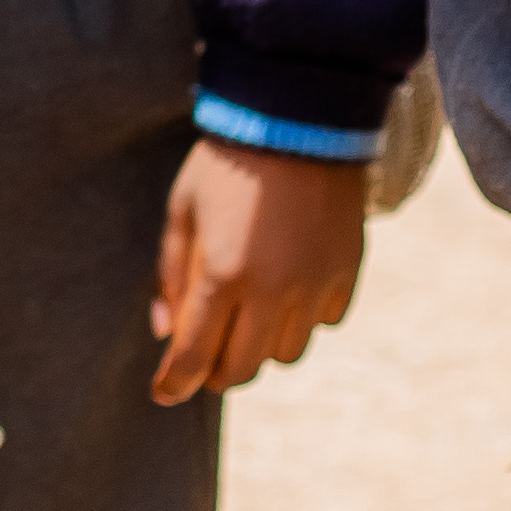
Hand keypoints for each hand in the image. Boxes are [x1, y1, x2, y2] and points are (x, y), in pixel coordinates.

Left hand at [150, 135, 367, 402]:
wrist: (298, 117)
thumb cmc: (226, 162)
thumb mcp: (183, 210)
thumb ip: (170, 274)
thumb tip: (164, 330)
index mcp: (224, 275)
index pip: (196, 355)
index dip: (176, 381)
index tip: (164, 393)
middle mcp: (274, 291)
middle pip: (244, 367)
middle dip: (217, 371)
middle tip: (204, 360)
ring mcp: (316, 284)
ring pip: (288, 353)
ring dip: (262, 345)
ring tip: (246, 318)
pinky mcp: (347, 272)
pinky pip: (325, 321)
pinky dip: (302, 318)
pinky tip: (286, 291)